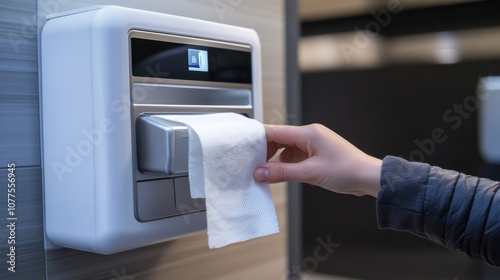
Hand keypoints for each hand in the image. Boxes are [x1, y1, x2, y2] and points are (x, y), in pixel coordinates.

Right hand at [253, 124, 381, 196]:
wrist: (368, 178)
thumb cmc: (347, 170)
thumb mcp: (310, 173)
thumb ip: (282, 173)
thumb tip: (260, 173)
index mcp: (308, 133)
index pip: (275, 131)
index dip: (258, 139)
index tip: (244, 147)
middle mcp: (309, 135)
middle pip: (278, 139)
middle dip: (264, 152)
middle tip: (252, 165)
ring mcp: (313, 145)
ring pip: (285, 150)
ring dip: (275, 161)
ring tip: (264, 173)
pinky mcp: (316, 155)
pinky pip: (294, 158)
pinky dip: (285, 166)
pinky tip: (279, 175)